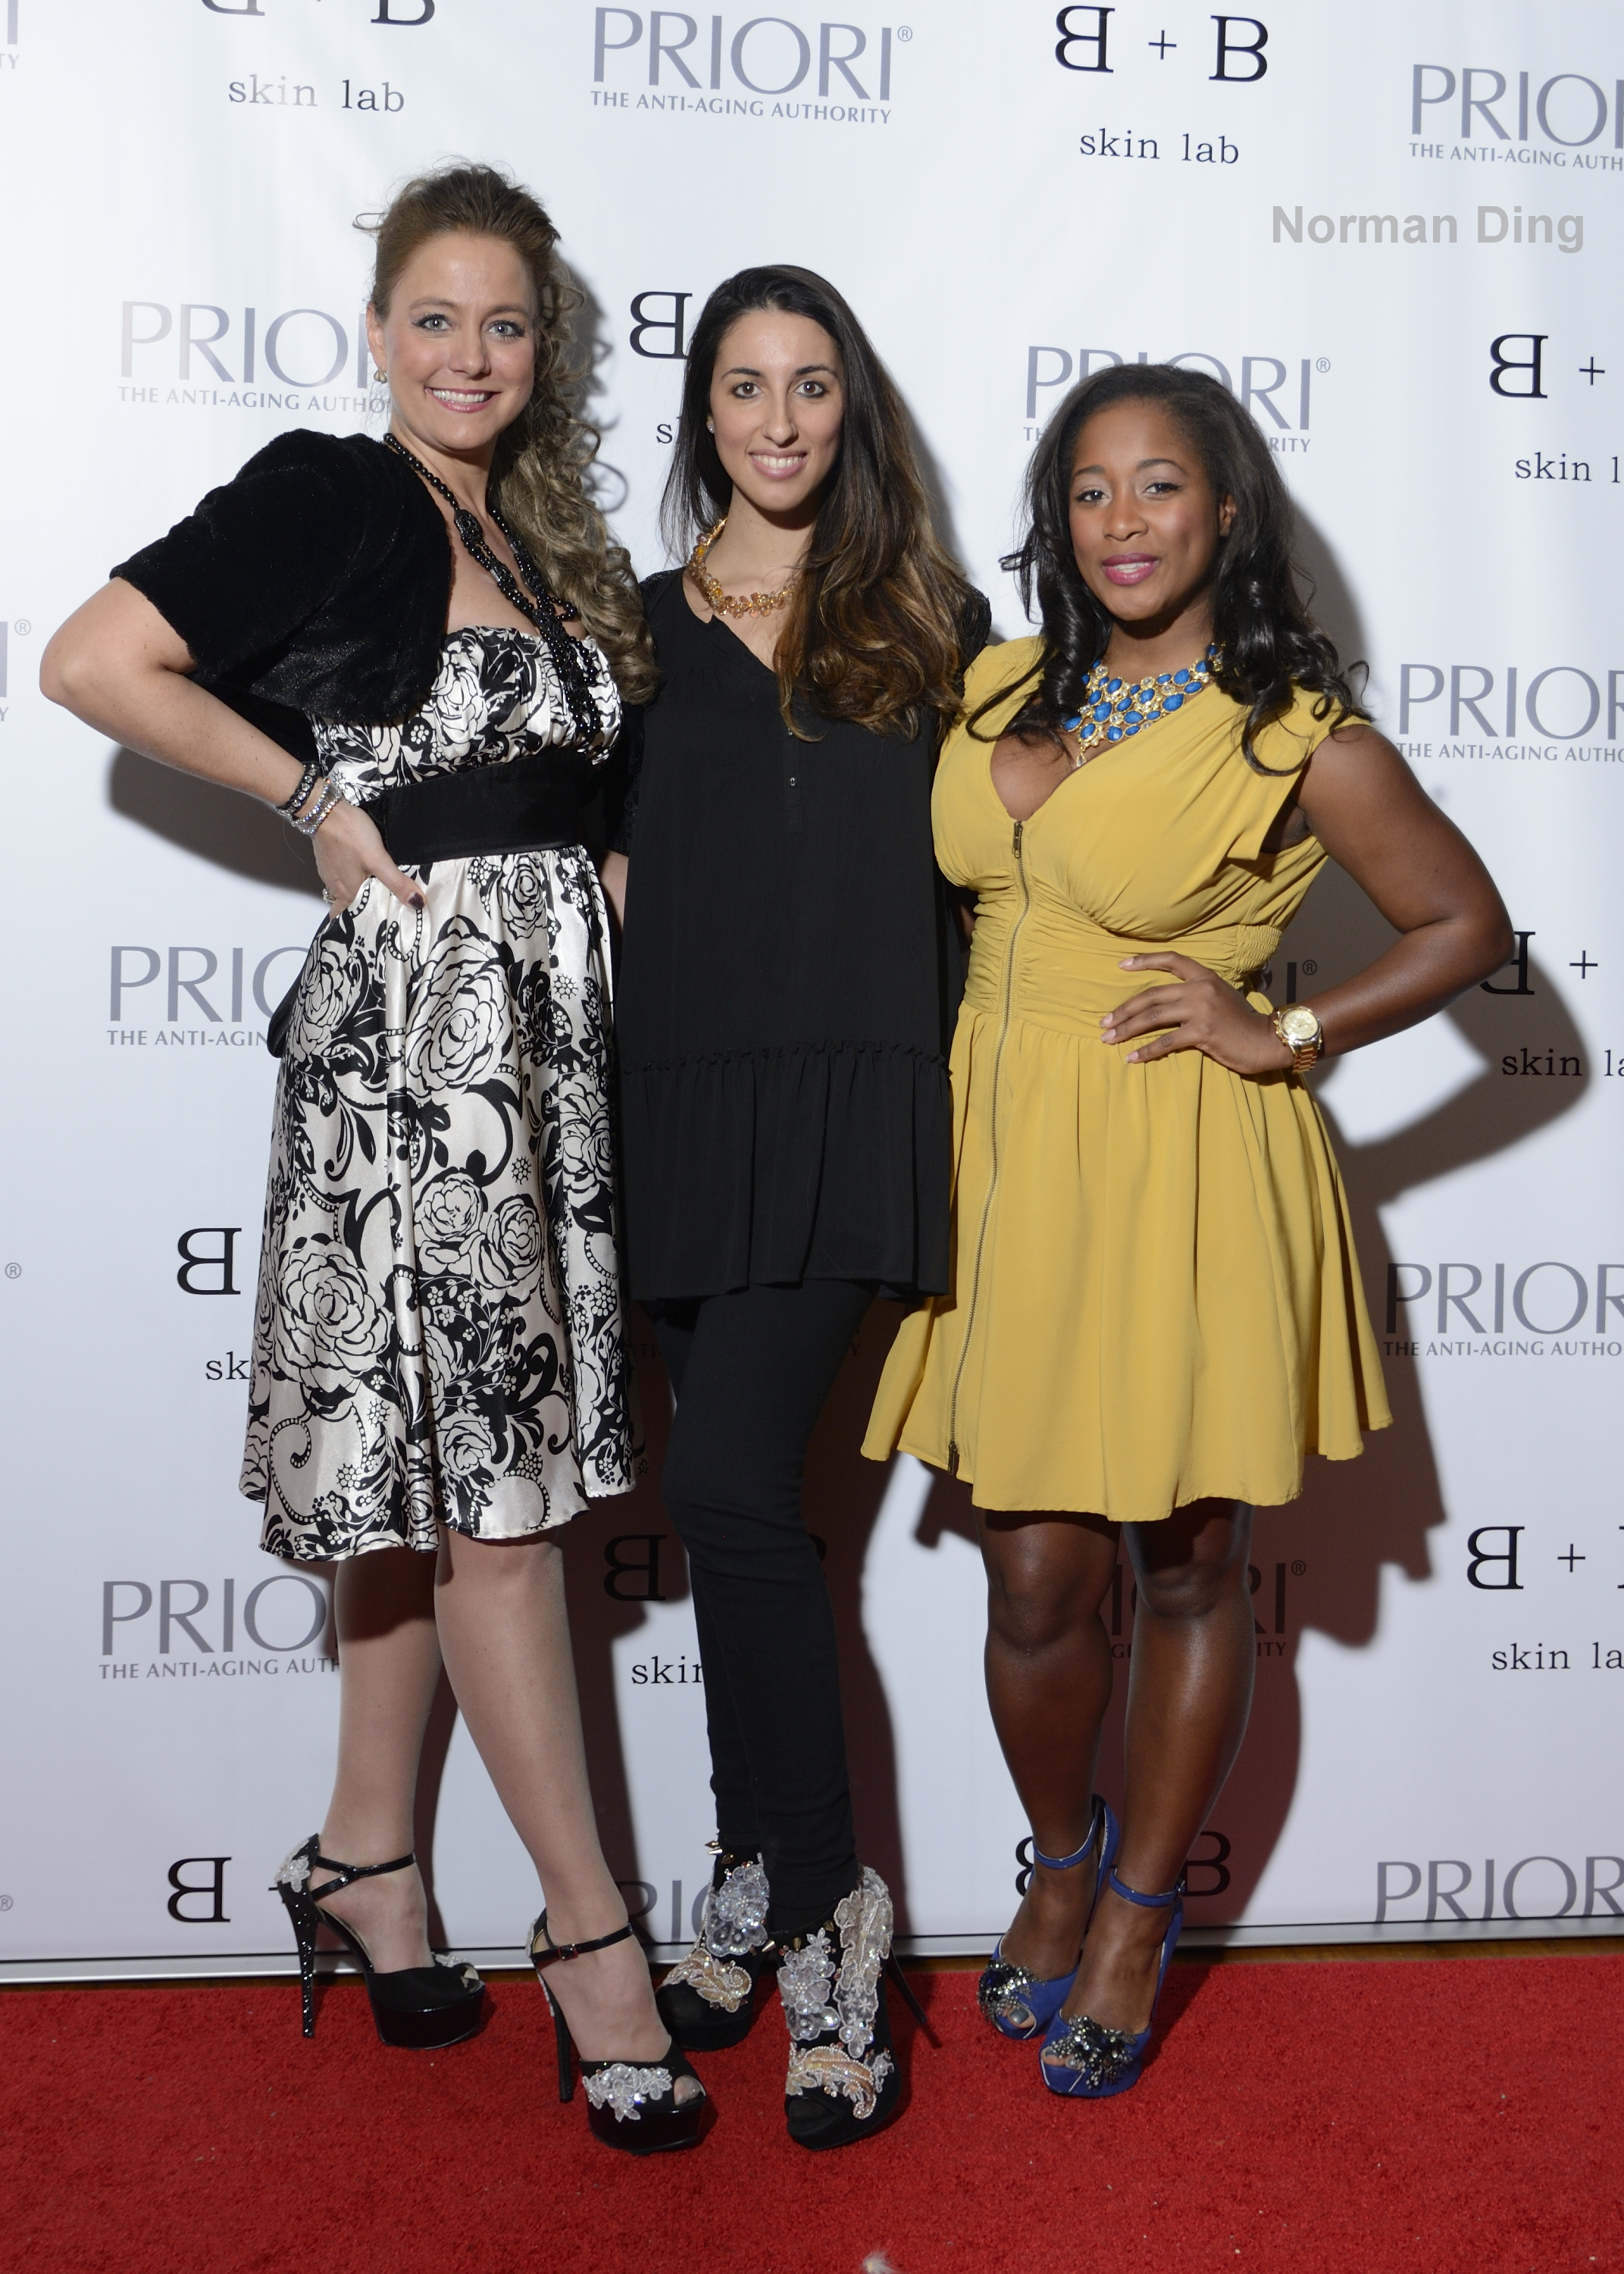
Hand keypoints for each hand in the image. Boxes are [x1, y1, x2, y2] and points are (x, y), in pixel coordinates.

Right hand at [310, 794, 423, 913]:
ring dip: (357, 892)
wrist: (326, 810)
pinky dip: (351, 876)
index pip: (349, 919)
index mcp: (346, 893)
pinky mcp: (328, 859)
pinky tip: (362, 870)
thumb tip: (417, 903)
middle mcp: (335, 887)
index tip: (373, 928)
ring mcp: (329, 873)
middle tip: (380, 909)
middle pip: (347, 906)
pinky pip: (340, 875)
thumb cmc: (350, 835)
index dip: (360, 925)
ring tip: (376, 890)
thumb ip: (397, 882)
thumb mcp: (379, 860)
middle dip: (361, 909)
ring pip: (344, 890)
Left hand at [1100, 953, 1292, 1074]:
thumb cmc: (1242, 1022)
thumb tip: (1166, 1002)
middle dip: (1124, 1009)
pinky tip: (1131, 1057)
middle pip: (1151, 995)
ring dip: (1127, 1029)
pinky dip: (1145, 1050)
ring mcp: (1201, 1009)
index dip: (1144, 960)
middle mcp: (1200, 988)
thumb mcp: (1221, 997)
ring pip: (1153, 1017)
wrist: (1267, 1040)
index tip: (1121, 965)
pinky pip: (1165, 1041)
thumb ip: (1196, 993)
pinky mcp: (1202, 1032)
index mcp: (1205, 976)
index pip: (1171, 960)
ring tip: (1109, 1039)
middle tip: (1104, 1022)